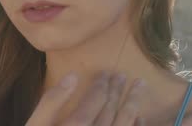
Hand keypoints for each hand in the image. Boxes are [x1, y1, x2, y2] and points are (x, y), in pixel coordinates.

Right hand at [25, 71, 145, 125]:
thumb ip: (51, 102)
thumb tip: (73, 77)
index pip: (95, 100)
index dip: (102, 85)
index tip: (106, 72)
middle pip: (111, 110)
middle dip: (118, 90)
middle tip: (123, 74)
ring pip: (123, 124)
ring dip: (133, 103)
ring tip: (140, 85)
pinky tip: (141, 117)